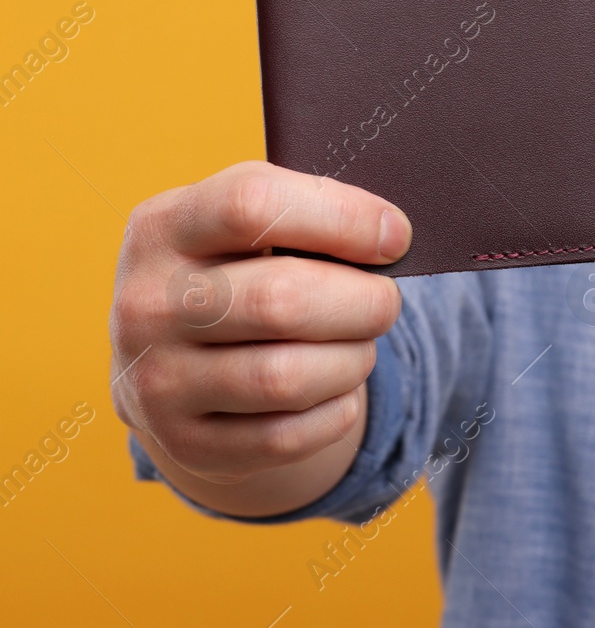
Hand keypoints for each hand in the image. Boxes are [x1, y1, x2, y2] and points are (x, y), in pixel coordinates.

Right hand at [109, 161, 407, 493]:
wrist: (177, 364)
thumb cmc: (239, 274)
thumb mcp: (248, 227)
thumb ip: (310, 214)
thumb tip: (389, 237)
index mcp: (162, 227)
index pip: (254, 205)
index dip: (343, 218)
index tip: (395, 238)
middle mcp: (145, 305)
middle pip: (280, 299)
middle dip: (364, 301)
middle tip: (384, 301)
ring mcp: (156, 382)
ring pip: (287, 377)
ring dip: (352, 359)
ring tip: (357, 344)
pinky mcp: (186, 444)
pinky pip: (289, 436)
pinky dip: (335, 410)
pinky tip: (333, 388)